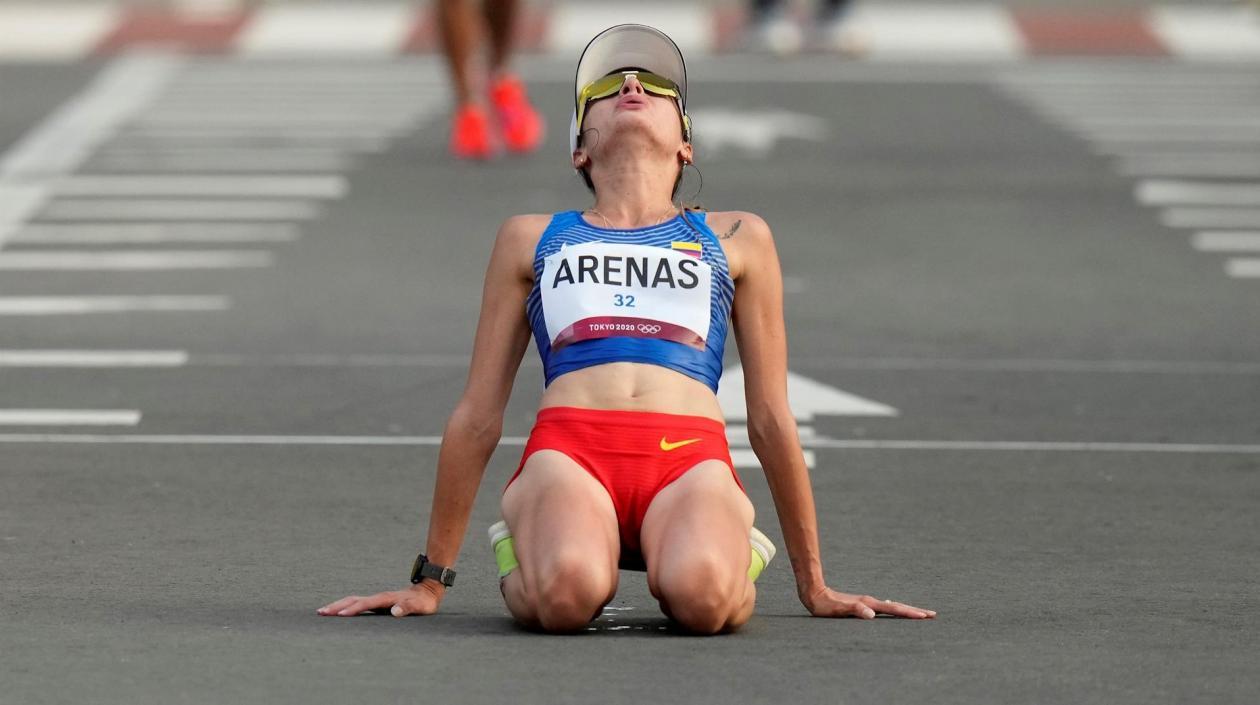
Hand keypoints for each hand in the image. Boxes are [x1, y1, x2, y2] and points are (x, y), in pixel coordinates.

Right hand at [317, 579, 444, 617]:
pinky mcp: (377, 602)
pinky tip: (339, 611)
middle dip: (337, 606)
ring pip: (353, 600)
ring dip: (338, 605)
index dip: (354, 609)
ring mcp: (377, 599)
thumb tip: (394, 611)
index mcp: (387, 599)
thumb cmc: (423, 602)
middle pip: (354, 600)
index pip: (366, 604)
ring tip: (324, 611)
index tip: (340, 614)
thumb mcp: (419, 606)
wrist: (427, 590)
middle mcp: (379, 597)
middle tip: (321, 612)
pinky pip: (357, 603)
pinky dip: (345, 606)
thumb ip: (407, 608)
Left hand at [801, 586, 935, 619]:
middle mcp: (870, 602)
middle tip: (932, 615)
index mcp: (868, 604)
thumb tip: (871, 615)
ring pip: (891, 606)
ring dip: (905, 610)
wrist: (814, 592)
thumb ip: (854, 610)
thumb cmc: (824, 605)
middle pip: (897, 606)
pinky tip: (893, 610)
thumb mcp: (837, 610)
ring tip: (919, 613)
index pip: (893, 609)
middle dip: (914, 611)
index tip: (925, 616)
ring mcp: (866, 602)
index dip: (909, 613)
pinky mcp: (861, 604)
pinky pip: (883, 607)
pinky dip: (894, 609)